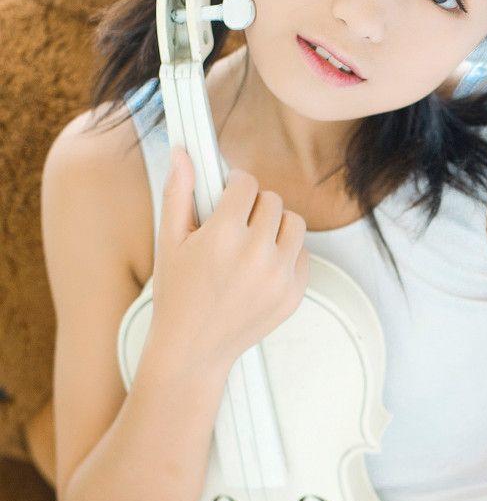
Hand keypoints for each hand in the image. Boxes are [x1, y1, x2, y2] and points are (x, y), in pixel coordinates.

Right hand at [150, 146, 309, 372]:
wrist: (193, 350)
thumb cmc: (176, 293)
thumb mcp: (169, 241)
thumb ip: (179, 192)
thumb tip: (183, 151)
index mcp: (223, 235)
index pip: (247, 183)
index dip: (234, 185)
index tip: (227, 196)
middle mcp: (256, 254)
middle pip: (272, 201)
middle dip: (254, 207)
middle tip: (235, 225)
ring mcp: (279, 277)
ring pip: (294, 224)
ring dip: (276, 227)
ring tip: (252, 243)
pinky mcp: (294, 295)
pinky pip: (303, 254)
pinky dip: (286, 255)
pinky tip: (261, 268)